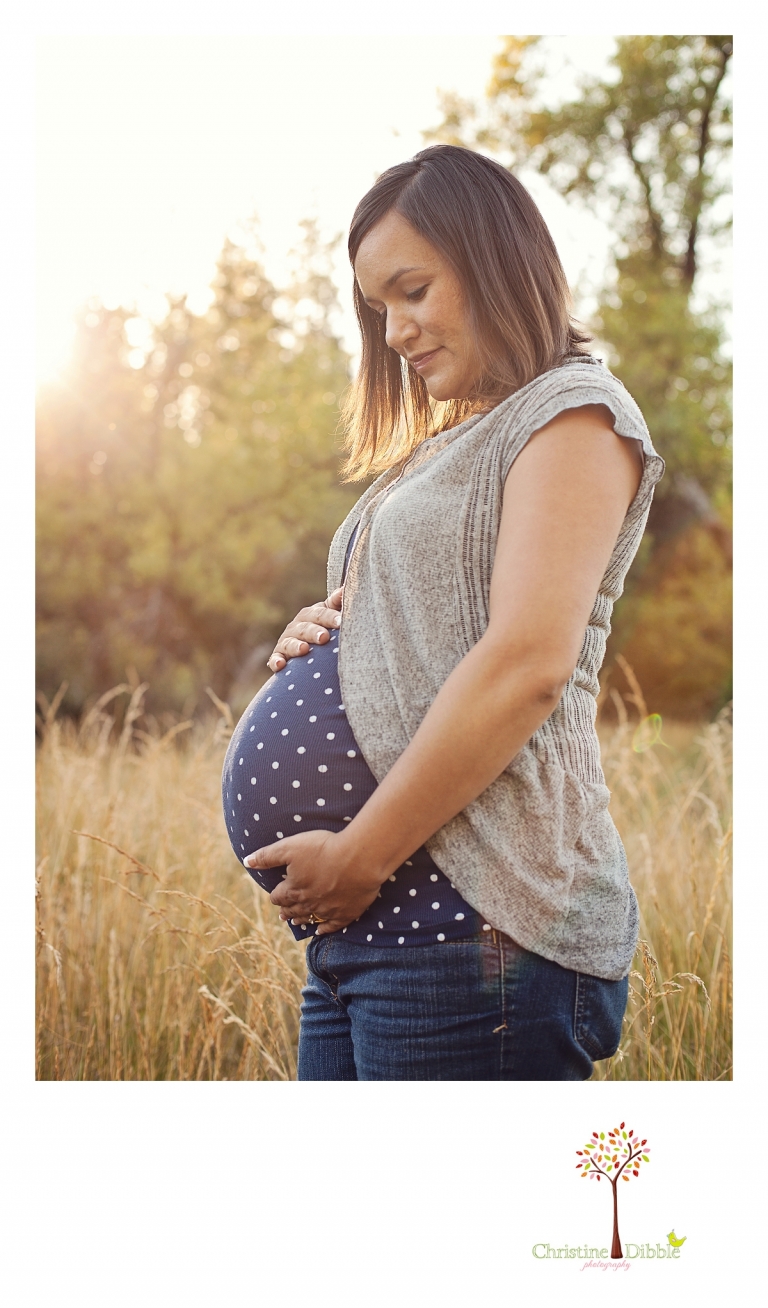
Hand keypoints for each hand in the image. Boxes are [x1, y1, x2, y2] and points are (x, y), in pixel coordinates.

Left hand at [243, 829, 383, 934]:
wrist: (358, 859)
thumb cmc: (323, 849)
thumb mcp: (290, 847)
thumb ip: (267, 856)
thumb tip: (247, 861)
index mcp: (293, 889)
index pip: (279, 896)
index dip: (276, 896)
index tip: (275, 896)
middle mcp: (308, 903)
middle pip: (293, 910)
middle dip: (286, 910)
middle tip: (283, 914)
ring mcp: (327, 910)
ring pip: (310, 918)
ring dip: (301, 919)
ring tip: (296, 922)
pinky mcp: (346, 913)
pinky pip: (332, 925)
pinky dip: (324, 928)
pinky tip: (320, 930)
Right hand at [266, 589, 343, 672]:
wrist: (310, 651)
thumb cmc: (325, 629)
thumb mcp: (331, 615)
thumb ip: (337, 604)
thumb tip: (346, 589)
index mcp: (311, 614)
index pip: (320, 613)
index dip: (330, 617)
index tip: (341, 621)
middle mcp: (296, 626)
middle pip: (305, 628)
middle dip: (314, 632)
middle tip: (324, 637)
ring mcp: (286, 641)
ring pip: (289, 643)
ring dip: (296, 646)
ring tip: (304, 649)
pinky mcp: (278, 657)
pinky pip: (275, 659)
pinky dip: (276, 661)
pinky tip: (281, 665)